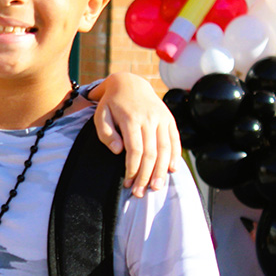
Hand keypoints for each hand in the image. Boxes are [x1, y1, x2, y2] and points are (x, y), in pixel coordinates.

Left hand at [90, 72, 181, 196]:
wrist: (129, 83)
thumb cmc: (111, 104)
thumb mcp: (100, 115)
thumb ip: (106, 134)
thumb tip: (118, 152)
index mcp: (131, 118)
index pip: (135, 149)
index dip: (133, 169)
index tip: (127, 183)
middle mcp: (149, 118)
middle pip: (151, 153)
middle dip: (146, 175)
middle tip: (140, 193)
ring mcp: (161, 118)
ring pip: (165, 149)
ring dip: (161, 171)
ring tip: (156, 187)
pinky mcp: (169, 119)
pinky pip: (175, 140)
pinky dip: (175, 156)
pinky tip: (172, 170)